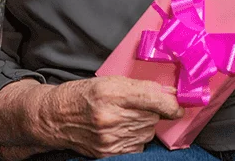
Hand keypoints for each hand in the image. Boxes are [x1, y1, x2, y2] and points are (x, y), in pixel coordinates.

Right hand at [43, 76, 183, 157]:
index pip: (152, 98)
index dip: (171, 102)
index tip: (179, 104)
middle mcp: (110, 116)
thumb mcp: (108, 81)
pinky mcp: (109, 153)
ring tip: (125, 117)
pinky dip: (135, 138)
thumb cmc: (81, 95)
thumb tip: (169, 93)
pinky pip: (138, 146)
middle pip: (152, 116)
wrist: (55, 118)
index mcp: (110, 92)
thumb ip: (139, 86)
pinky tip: (121, 130)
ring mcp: (110, 138)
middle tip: (139, 105)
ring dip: (143, 124)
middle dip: (152, 110)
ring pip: (147, 132)